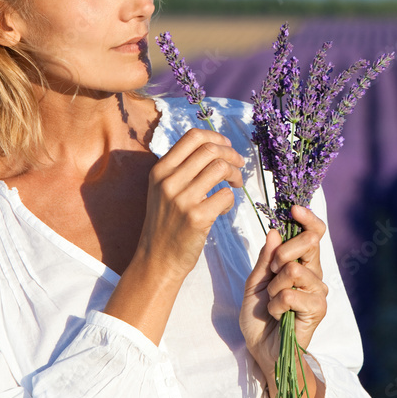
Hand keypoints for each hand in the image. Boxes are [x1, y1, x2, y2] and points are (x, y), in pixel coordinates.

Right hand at [139, 128, 245, 280]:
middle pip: (210, 150)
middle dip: (231, 154)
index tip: (227, 146)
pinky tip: (223, 208)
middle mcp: (168, 181)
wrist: (157, 260)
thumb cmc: (165, 224)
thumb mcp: (162, 190)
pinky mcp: (196, 217)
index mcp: (160, 170)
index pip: (192, 137)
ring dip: (235, 174)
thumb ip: (181, 168)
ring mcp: (182, 199)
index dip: (216, 137)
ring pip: (220, 168)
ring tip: (235, 184)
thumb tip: (213, 147)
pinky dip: (230, 199)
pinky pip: (225, 195)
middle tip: (239, 165)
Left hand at [239, 205, 328, 384]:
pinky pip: (291, 294)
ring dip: (274, 287)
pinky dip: (276, 304)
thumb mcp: (254, 283)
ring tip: (271, 302)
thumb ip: (265, 259)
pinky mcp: (317, 309)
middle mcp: (314, 273)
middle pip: (310, 242)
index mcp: (300, 263)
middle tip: (272, 273)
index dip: (306, 218)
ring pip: (294, 269)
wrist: (262, 350)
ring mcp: (318, 291)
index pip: (313, 233)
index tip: (294, 209)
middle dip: (283, 252)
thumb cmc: (258, 317)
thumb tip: (274, 231)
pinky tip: (277, 315)